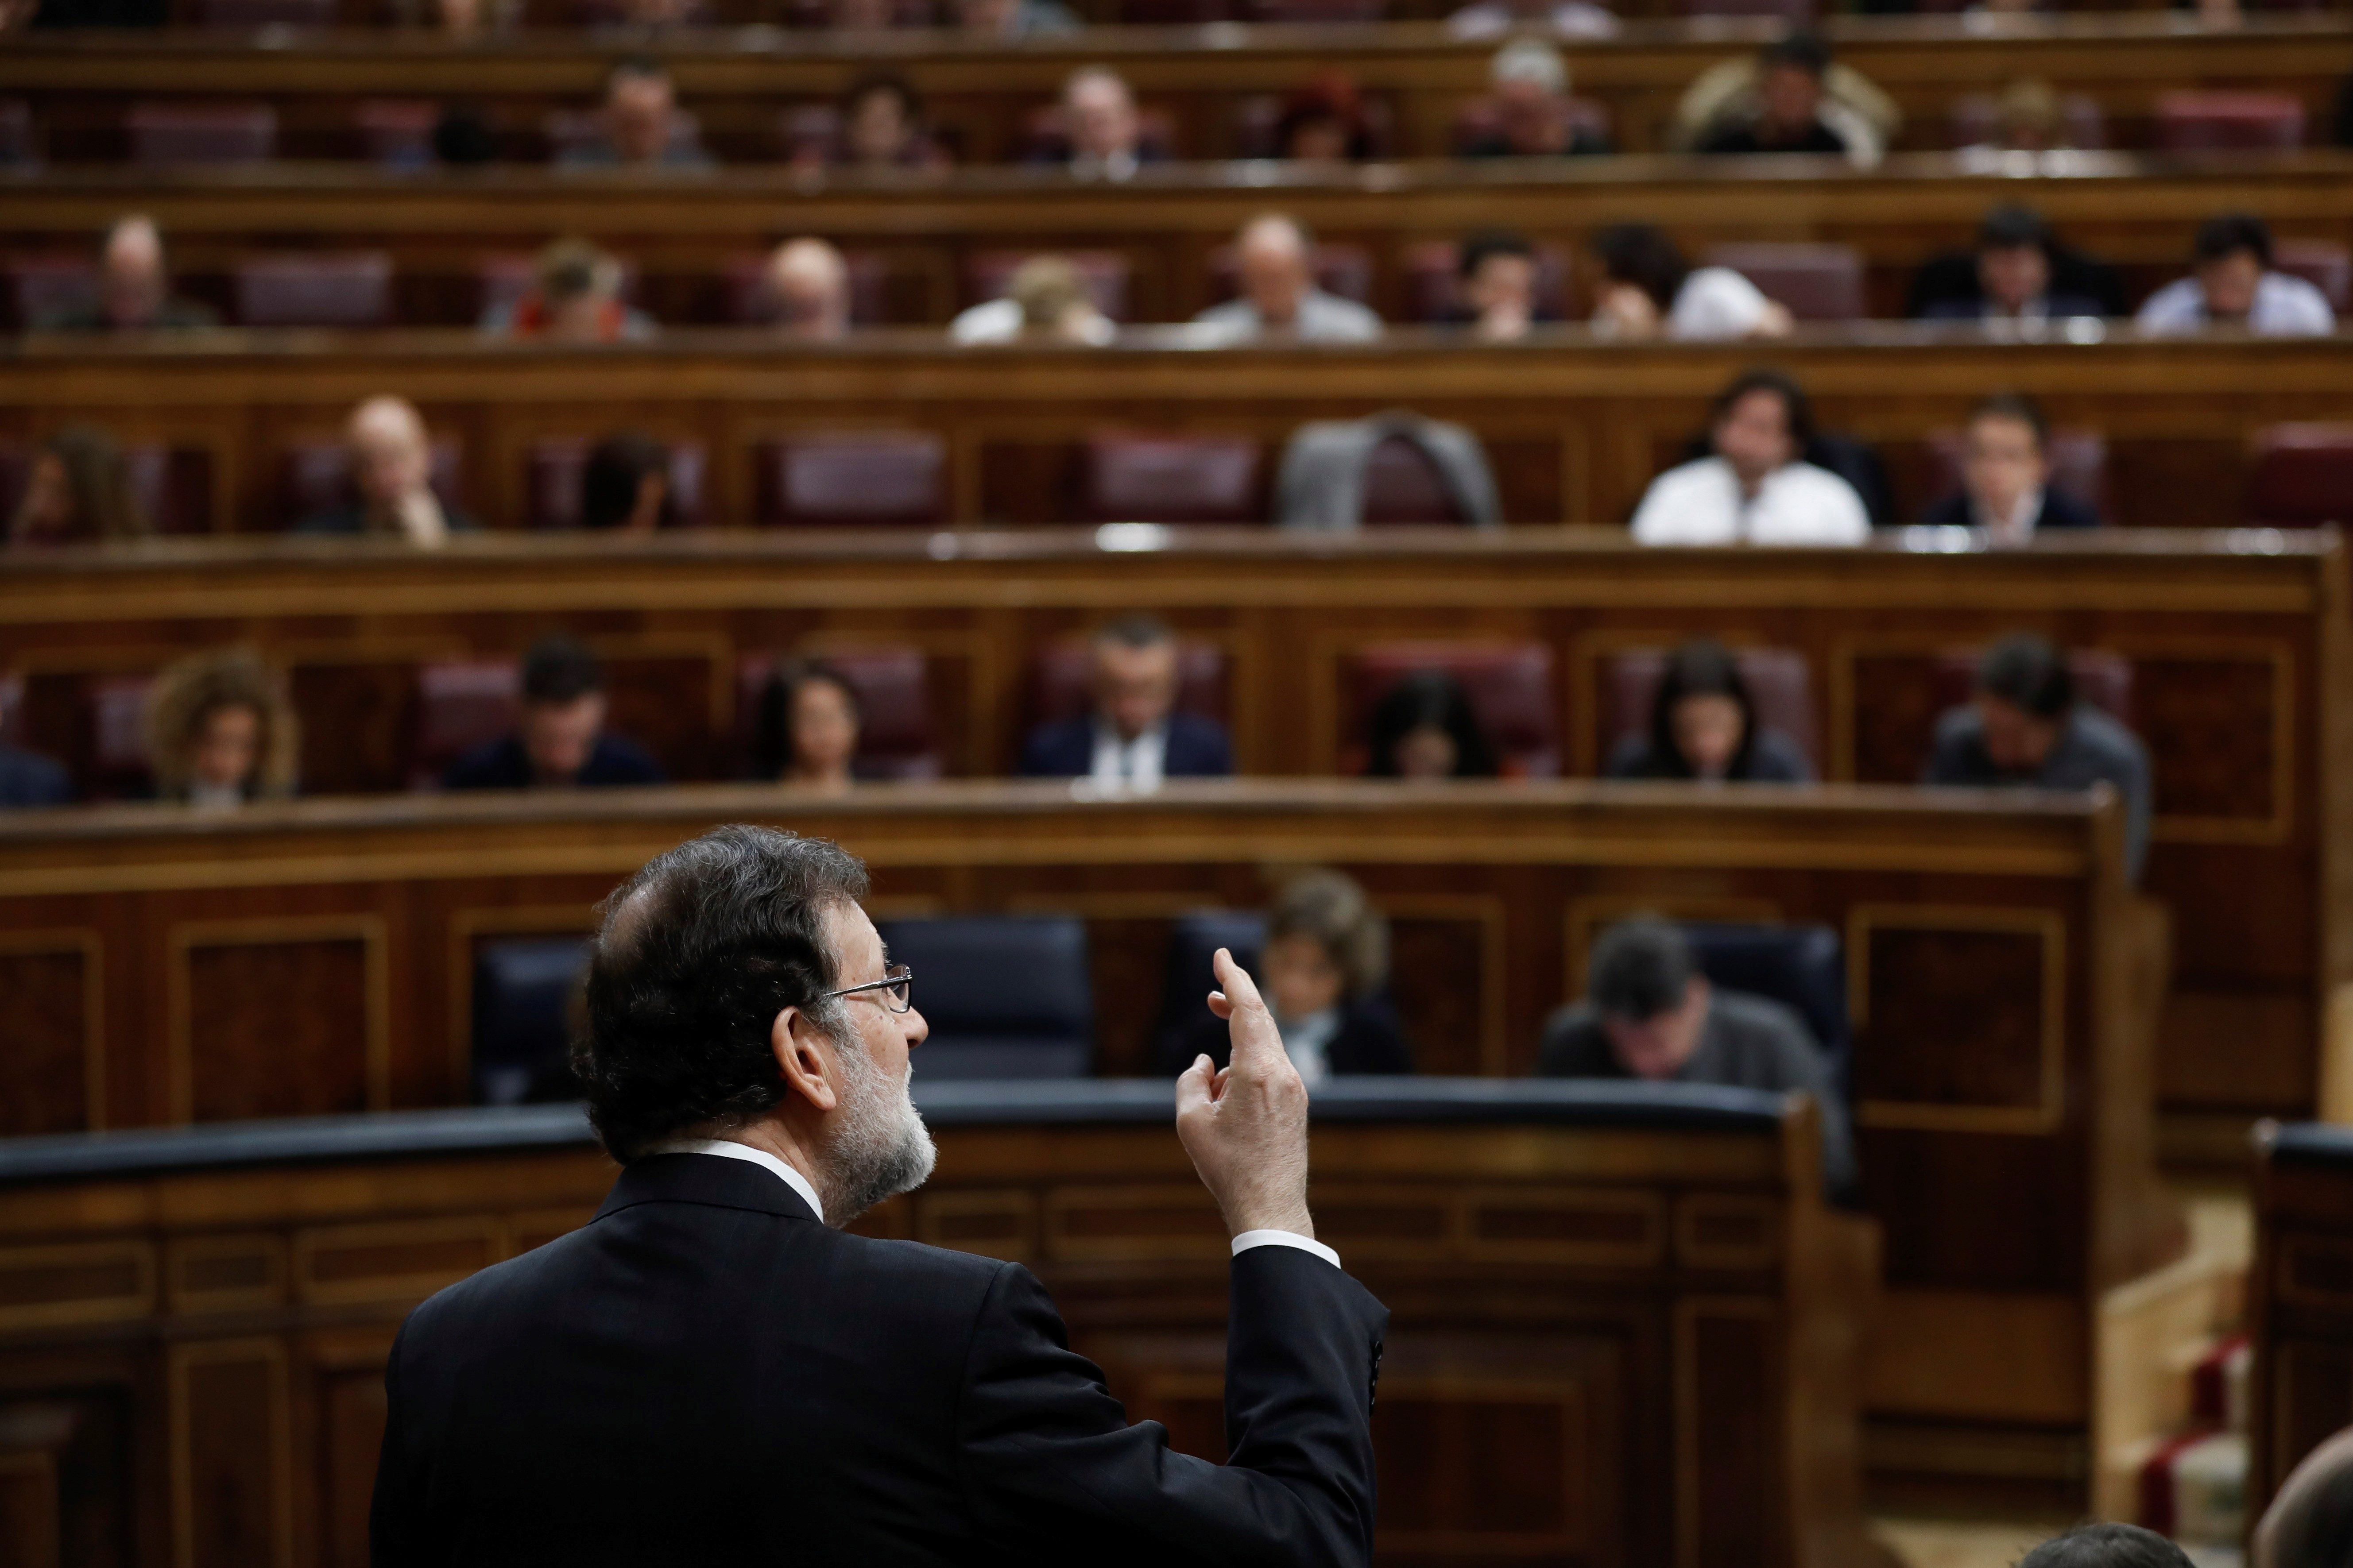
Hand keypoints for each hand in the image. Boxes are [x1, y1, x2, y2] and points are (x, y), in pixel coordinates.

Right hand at [1175, 948, 1313, 1240]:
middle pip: (1260, 1021)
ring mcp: (1295, 1088)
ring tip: (1210, 1094)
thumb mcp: (1191, 1121)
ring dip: (1234, 1049)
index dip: (1232, 977)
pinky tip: (1226, 1102)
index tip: (1220, 955)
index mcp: (1258, 1071)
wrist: (1270, 1207)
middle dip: (1234, 1002)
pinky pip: (1269, 1070)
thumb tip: (1205, 1063)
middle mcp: (1283, 1073)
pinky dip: (1245, 1069)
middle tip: (1211, 994)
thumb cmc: (1228, 1167)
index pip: (1248, 1008)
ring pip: (1263, 1048)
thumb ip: (1191, 1080)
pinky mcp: (1296, 1104)